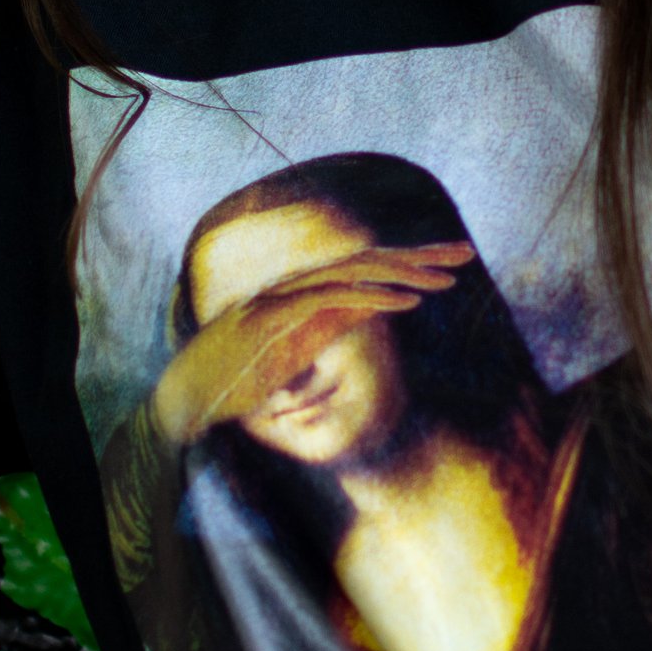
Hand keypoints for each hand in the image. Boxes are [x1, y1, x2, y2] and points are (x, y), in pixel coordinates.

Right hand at [152, 242, 471, 442]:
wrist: (185, 396)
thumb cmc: (236, 380)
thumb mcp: (294, 349)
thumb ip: (326, 325)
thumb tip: (361, 309)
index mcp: (306, 294)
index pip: (366, 268)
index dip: (409, 262)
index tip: (450, 264)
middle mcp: (298, 287)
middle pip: (368, 260)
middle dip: (419, 255)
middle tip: (465, 254)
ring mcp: (284, 298)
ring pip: (355, 272)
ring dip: (405, 273)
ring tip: (448, 278)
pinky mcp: (275, 318)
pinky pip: (333, 299)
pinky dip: (374, 297)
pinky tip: (410, 301)